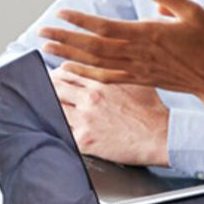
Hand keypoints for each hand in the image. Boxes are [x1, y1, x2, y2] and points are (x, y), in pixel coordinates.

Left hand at [38, 0, 203, 101]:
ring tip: (46, 49)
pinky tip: (69, 69)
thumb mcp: (192, 10)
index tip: (61, 13)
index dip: (81, 22)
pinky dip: (85, 73)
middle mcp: (137, 54)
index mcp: (148, 34)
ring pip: (95, 63)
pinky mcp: (138, 79)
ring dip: (69, 56)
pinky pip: (106, 77)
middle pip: (93, 47)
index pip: (106, 28)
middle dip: (65, 39)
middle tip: (40, 33)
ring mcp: (136, 69)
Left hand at [50, 68, 168, 165]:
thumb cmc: (151, 110)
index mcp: (101, 81)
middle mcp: (90, 98)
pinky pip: (60, 133)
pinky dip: (54, 129)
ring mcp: (85, 120)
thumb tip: (105, 62)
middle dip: (47, 87)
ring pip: (53, 108)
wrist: (160, 136)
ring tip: (43, 107)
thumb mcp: (134, 80)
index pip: (67, 71)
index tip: (53, 75)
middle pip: (55, 87)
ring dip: (47, 107)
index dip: (57, 73)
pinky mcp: (85, 140)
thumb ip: (115, 71)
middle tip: (42, 89)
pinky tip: (52, 128)